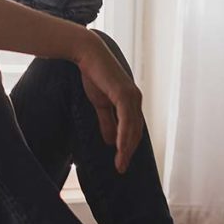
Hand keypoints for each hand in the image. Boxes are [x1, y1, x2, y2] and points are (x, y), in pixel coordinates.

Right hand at [75, 33, 143, 173]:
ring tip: (120, 163)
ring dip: (127, 148)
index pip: (133, 129)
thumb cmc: (93, 75)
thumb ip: (107, 121)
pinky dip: (124, 135)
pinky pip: (126, 120)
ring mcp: (132, 96)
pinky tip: (119, 148)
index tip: (121, 162)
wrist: (88, 55)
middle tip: (121, 168)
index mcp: (131, 102)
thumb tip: (111, 142)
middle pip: (135, 132)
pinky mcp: (124, 94)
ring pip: (133, 128)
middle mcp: (136, 100)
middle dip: (129, 152)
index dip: (128, 146)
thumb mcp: (99, 103)